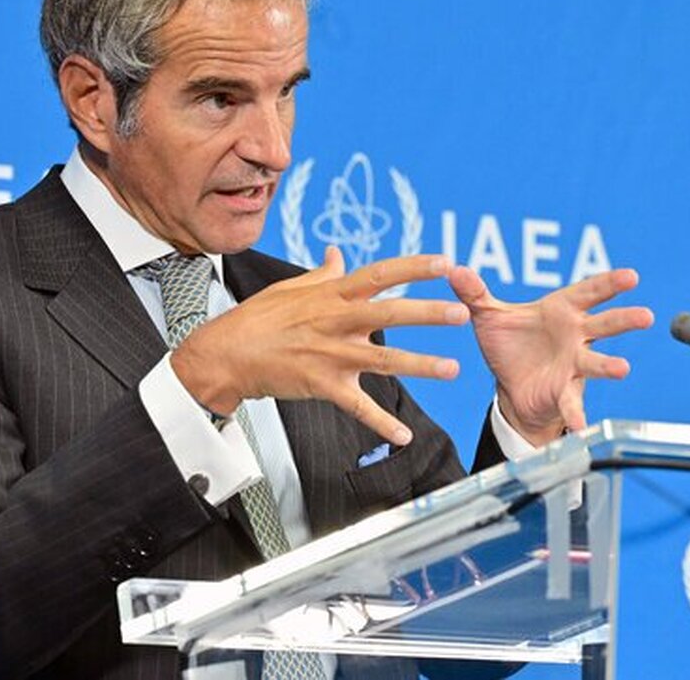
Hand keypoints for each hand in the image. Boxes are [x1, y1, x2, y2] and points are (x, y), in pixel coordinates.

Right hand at [172, 247, 468, 445]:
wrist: (227, 354)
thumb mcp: (290, 288)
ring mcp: (330, 354)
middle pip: (389, 314)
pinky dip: (381, 423)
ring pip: (383, 360)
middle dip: (428, 314)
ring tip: (452, 369)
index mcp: (331, 294)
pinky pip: (358, 406)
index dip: (413, 268)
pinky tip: (403, 436)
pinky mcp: (322, 385)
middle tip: (462, 314)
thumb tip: (338, 253)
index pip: (379, 275)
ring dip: (420, 365)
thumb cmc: (257, 318)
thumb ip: (322, 273)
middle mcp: (335, 321)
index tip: (444, 262)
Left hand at [448, 267, 653, 445]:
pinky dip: (576, 415)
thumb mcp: (489, 315)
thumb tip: (454, 269)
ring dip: (609, 365)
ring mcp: (574, 365)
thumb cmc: (510, 342)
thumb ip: (474, 292)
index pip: (589, 292)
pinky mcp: (564, 391)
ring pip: (595, 362)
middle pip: (604, 324)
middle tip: (645, 315)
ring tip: (622, 368)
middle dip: (623, 319)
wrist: (510, 384)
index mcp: (562, 310)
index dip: (609, 283)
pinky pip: (571, 403)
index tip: (631, 276)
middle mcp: (575, 336)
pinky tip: (581, 427)